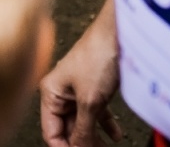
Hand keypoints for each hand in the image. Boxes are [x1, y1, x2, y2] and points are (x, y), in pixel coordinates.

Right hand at [39, 0, 123, 146]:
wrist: (119, 34)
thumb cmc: (97, 56)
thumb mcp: (89, 101)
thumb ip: (83, 129)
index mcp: (50, 92)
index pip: (51, 131)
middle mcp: (61, 91)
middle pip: (67, 128)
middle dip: (80, 144)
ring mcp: (78, 89)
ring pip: (82, 122)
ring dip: (93, 138)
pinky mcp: (94, 86)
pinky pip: (96, 112)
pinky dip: (105, 125)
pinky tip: (115, 135)